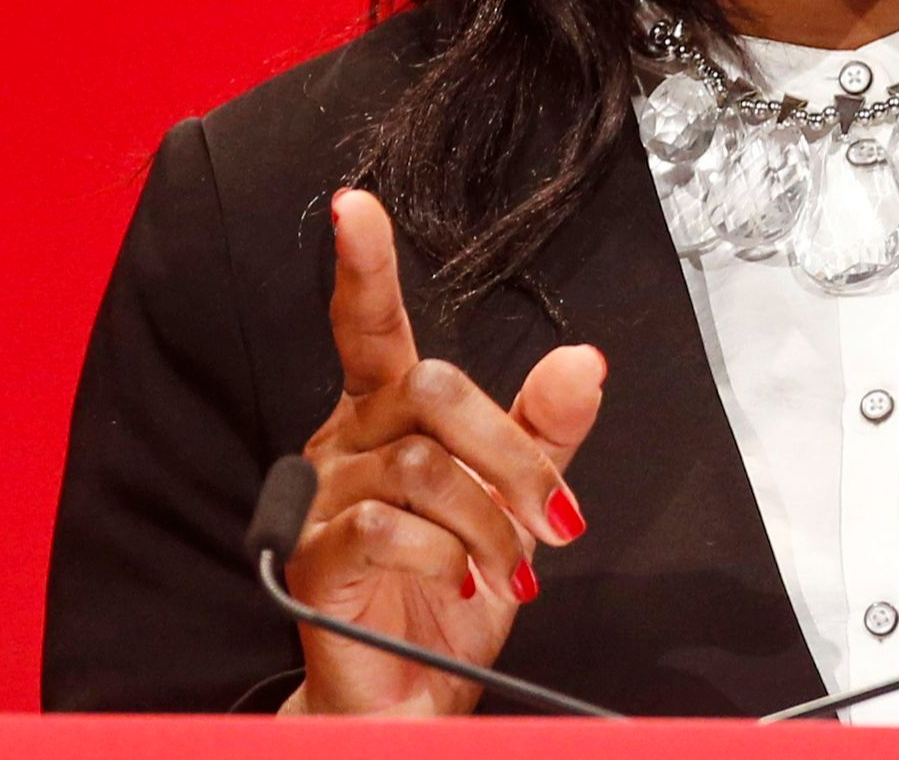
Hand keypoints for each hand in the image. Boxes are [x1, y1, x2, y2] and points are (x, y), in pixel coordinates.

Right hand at [279, 188, 606, 716]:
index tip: (355, 207)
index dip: (364, 266)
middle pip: (429, 388)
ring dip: (488, 519)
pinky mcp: (313, 558)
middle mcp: (348, 441)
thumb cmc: (452, 590)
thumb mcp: (518, 503)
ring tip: (507, 567)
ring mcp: (324, 499)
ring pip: (420, 462)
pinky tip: (461, 586)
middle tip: (553, 515)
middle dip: (510, 450)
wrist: (413, 690)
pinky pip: (387, 526)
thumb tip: (585, 363)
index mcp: (389, 415)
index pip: (370, 325)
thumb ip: (543, 430)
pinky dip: (446, 556)